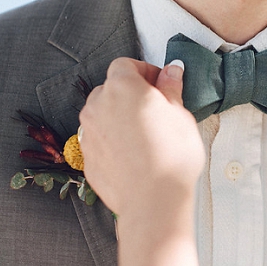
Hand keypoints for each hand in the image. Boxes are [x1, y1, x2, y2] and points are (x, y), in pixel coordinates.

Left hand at [78, 57, 205, 265]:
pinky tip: (134, 153)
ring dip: (119, 116)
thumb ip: (171, 89)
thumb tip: (171, 71)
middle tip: (156, 109)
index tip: (160, 84)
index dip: (144, 71)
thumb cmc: (171, 156)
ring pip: (102, 113)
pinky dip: (113, 139)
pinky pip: (99, 138)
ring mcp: (88, 131)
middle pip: (111, 88)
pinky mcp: (86, 156)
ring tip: (145, 134)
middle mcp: (98, 105)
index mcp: (122, 87)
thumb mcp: (180, 115)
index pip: (125, 64)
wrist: (153, 201)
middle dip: (131, 94)